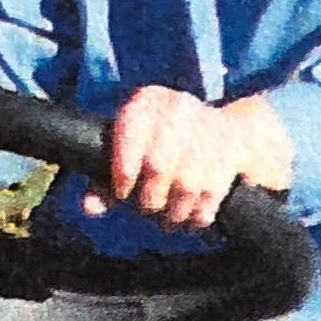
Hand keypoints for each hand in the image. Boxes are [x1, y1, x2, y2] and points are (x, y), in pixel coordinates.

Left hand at [100, 86, 295, 237]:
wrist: (220, 130)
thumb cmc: (159, 146)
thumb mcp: (129, 151)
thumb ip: (103, 180)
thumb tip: (89, 208)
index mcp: (145, 102)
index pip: (129, 138)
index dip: (123, 173)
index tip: (123, 191)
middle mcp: (178, 108)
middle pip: (158, 166)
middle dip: (150, 199)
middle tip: (148, 208)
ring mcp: (208, 129)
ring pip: (186, 186)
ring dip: (175, 212)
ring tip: (169, 217)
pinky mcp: (231, 153)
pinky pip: (211, 195)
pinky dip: (198, 215)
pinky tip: (191, 215)